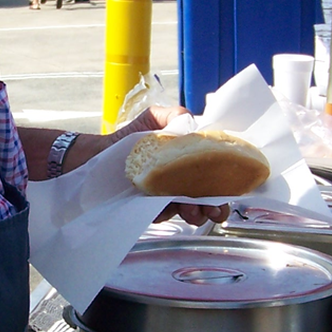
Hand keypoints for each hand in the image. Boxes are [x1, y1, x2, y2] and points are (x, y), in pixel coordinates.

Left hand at [108, 106, 230, 225]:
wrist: (98, 156)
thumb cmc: (129, 138)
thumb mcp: (154, 119)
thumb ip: (174, 117)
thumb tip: (192, 121)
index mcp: (191, 162)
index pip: (216, 174)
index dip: (227, 183)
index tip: (233, 189)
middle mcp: (183, 182)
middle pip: (208, 198)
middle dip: (216, 206)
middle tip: (217, 209)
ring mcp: (168, 197)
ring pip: (188, 210)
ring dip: (196, 213)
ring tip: (194, 211)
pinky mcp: (150, 209)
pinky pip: (162, 214)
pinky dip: (166, 213)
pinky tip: (167, 209)